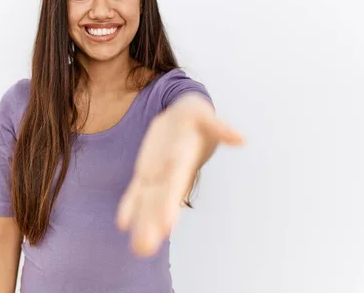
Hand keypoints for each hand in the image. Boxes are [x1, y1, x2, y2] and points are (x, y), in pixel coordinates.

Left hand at [115, 93, 243, 256]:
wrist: (185, 114)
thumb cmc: (197, 116)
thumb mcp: (206, 117)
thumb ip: (221, 128)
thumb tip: (241, 139)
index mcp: (183, 159)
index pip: (175, 184)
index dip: (169, 204)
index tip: (165, 227)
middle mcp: (170, 172)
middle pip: (159, 199)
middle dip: (152, 223)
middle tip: (144, 250)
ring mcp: (157, 173)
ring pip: (147, 201)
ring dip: (142, 222)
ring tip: (138, 250)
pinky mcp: (146, 170)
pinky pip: (137, 190)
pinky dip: (130, 205)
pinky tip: (122, 224)